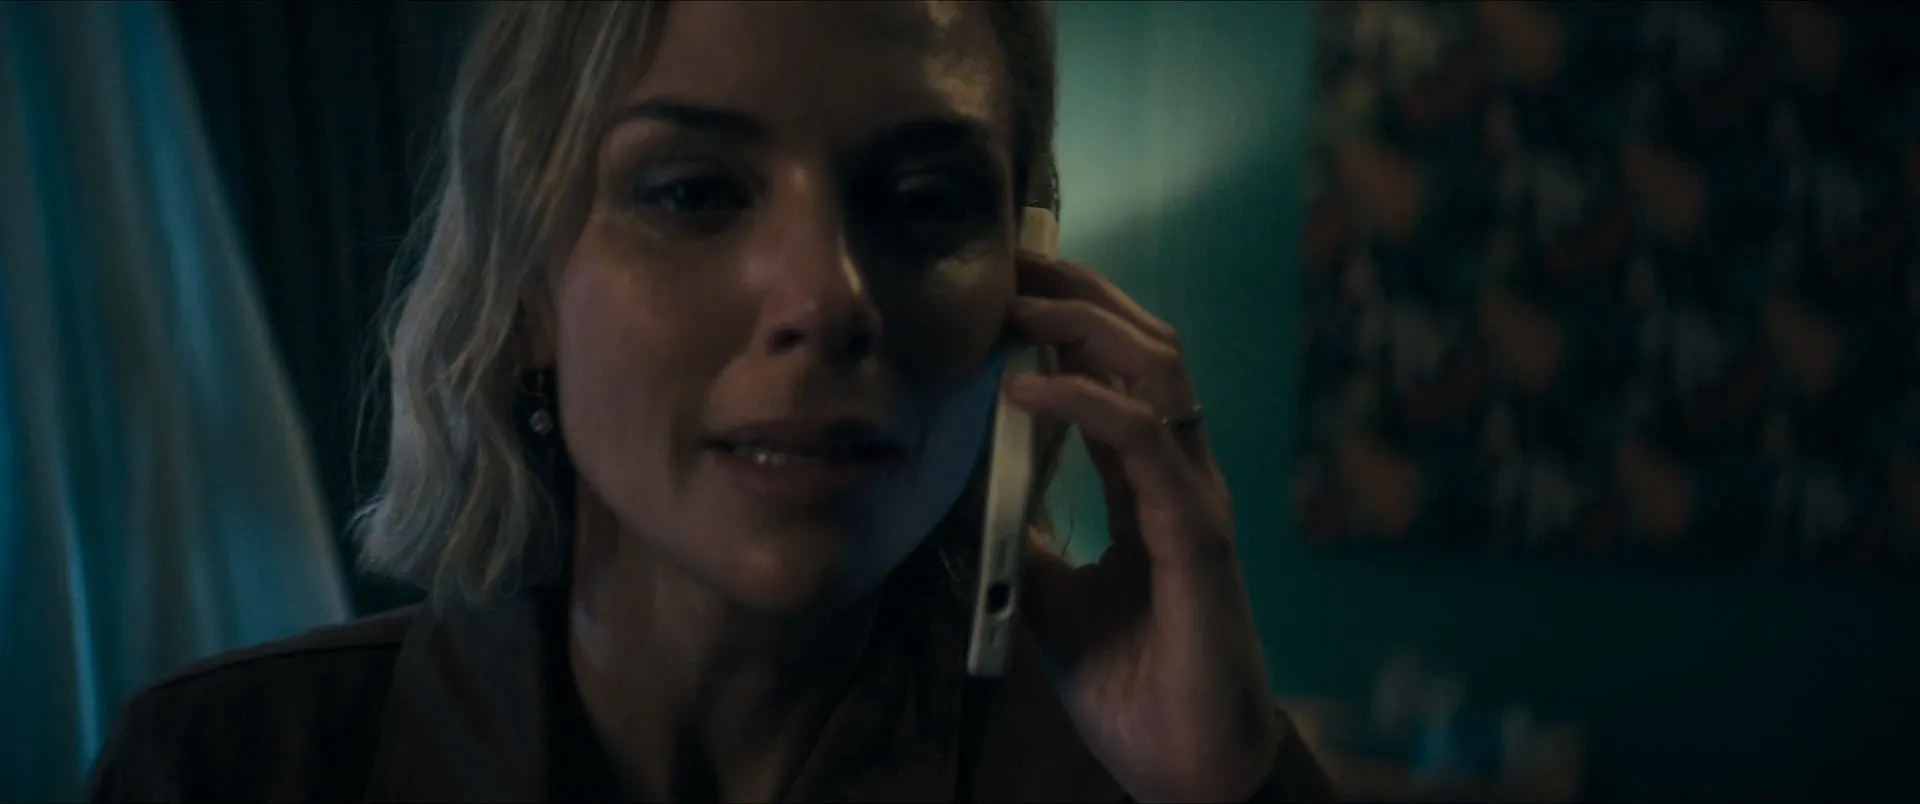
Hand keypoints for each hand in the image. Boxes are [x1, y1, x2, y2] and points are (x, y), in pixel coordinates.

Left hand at [1005, 253, 1280, 801]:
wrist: (1184, 766)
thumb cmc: (1133, 684)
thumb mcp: (1053, 596)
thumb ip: (1030, 537)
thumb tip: (979, 492)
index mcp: (1150, 485)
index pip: (1119, 371)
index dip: (1069, 319)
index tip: (1006, 285)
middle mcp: (1181, 476)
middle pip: (1146, 346)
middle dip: (1078, 293)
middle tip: (1009, 262)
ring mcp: (1195, 499)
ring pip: (1159, 370)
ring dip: (1085, 323)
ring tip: (1016, 304)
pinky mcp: (1197, 536)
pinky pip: (1145, 441)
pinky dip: (1085, 401)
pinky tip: (1025, 389)